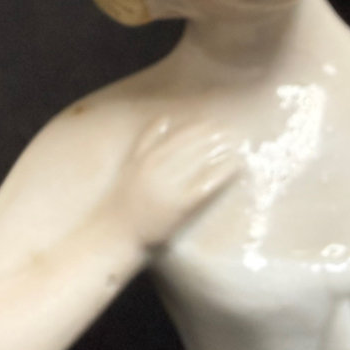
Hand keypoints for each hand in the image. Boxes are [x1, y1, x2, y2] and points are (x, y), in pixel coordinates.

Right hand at [109, 117, 239, 250]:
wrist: (114, 232)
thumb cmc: (124, 198)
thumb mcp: (130, 164)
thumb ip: (146, 140)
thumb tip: (165, 118)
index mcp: (146, 159)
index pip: (177, 137)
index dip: (197, 128)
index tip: (213, 122)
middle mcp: (157, 170)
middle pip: (190, 148)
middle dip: (211, 137)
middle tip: (230, 130)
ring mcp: (168, 188)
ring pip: (198, 163)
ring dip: (218, 151)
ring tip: (235, 144)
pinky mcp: (179, 206)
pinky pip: (204, 185)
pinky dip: (221, 173)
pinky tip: (235, 166)